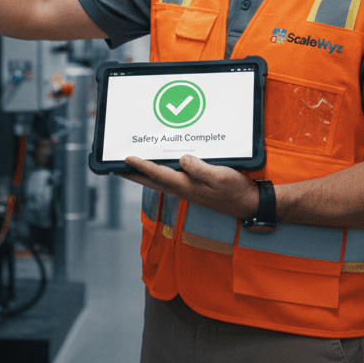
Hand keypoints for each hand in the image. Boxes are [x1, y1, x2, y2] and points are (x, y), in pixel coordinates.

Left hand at [121, 154, 259, 219]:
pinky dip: (158, 174)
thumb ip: (200, 169)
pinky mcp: (192, 188)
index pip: (158, 174)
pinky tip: (157, 169)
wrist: (247, 204)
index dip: (141, 166)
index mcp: (186, 186)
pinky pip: (169, 180)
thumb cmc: (235, 190)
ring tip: (131, 167)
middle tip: (116, 168)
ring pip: (159, 181)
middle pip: (152, 181)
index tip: (126, 158)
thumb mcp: (220, 177)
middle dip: (134, 174)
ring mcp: (187, 190)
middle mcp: (182, 189)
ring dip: (143, 175)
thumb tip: (183, 159)